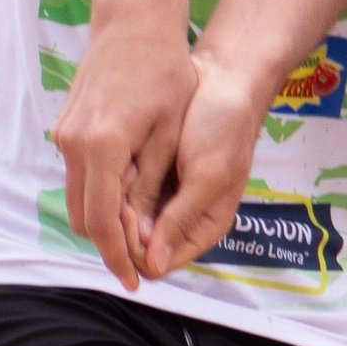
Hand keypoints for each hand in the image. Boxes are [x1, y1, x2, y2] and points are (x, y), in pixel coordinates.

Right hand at [51, 8, 198, 290]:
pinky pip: (81, 174)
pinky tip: (132, 191)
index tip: (134, 281)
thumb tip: (146, 232)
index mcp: (100, 148)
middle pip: (83, 218)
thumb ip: (151, 184)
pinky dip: (101, 191)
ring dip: (106, 217)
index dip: (118, 258)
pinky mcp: (68, 127)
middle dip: (110, 243)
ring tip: (144, 225)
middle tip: (144, 255)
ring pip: (79, 197)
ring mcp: (66, 135)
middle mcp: (73, 145)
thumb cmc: (163, 69)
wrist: (134, 19)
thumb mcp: (168, 132)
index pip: (102, 224)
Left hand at [140, 57, 271, 281]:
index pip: (160, 263)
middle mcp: (184, 218)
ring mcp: (168, 196)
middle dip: (127, 226)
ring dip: (121, 204)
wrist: (224, 77)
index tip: (128, 215)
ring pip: (131, 220)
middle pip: (141, 245)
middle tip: (121, 192)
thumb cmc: (225, 127)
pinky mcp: (156, 174)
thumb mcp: (208, 176)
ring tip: (123, 173)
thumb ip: (180, 219)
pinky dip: (122, 183)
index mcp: (204, 227)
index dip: (137, 248)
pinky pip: (129, 192)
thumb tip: (153, 267)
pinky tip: (121, 163)